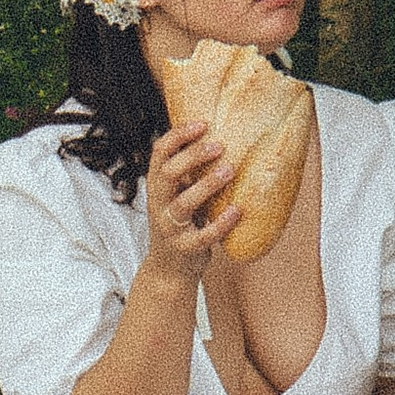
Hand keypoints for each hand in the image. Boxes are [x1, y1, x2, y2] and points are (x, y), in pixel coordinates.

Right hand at [141, 122, 237, 281]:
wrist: (168, 270)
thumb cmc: (180, 224)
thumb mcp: (176, 195)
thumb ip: (187, 173)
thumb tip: (218, 135)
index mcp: (157, 186)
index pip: (159, 153)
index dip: (178, 135)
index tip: (203, 124)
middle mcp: (159, 204)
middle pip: (168, 173)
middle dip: (192, 156)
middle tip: (219, 145)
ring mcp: (169, 227)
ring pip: (183, 203)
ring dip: (206, 185)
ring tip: (229, 170)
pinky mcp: (184, 248)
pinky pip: (202, 235)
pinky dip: (220, 223)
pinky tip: (237, 211)